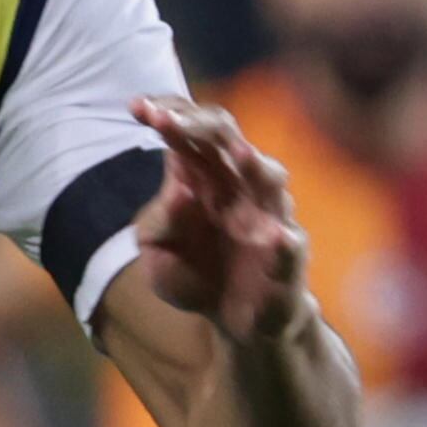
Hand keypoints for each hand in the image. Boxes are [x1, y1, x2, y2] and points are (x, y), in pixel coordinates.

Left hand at [126, 93, 311, 331]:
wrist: (236, 321)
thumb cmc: (197, 273)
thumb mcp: (159, 250)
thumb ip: (160, 222)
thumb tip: (179, 191)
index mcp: (205, 178)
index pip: (189, 133)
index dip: (166, 115)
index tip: (136, 106)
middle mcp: (240, 186)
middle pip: (227, 139)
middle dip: (199, 124)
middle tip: (166, 118)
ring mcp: (268, 217)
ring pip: (269, 178)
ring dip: (254, 164)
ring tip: (237, 154)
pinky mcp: (288, 257)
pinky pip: (291, 244)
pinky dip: (284, 241)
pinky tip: (275, 236)